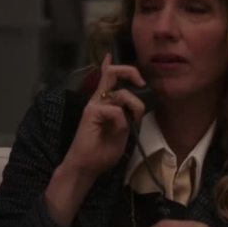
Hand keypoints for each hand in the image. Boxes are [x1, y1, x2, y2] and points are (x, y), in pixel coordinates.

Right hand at [61, 53, 147, 178]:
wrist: (85, 167)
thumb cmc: (101, 154)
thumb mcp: (122, 134)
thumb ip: (126, 119)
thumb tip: (132, 110)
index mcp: (104, 104)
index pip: (108, 79)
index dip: (114, 67)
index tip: (118, 59)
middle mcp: (98, 101)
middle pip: (112, 74)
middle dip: (130, 72)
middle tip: (141, 82)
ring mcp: (94, 105)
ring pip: (121, 93)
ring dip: (134, 105)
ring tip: (134, 119)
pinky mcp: (91, 113)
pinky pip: (115, 110)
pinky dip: (122, 121)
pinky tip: (118, 131)